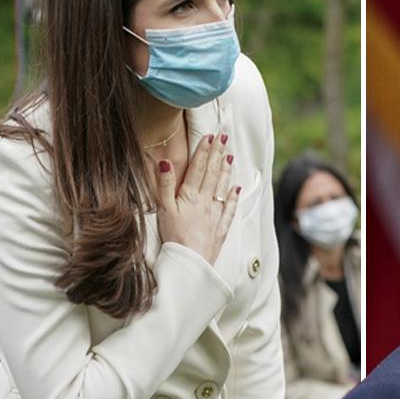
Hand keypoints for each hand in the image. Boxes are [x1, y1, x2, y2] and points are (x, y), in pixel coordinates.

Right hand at [155, 129, 239, 264]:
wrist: (190, 262)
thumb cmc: (173, 237)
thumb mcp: (163, 209)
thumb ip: (164, 184)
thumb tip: (165, 162)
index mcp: (190, 195)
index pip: (198, 167)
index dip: (204, 150)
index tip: (210, 136)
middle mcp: (206, 201)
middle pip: (212, 173)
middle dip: (218, 154)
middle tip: (224, 138)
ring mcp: (215, 214)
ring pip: (222, 187)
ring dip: (226, 170)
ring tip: (229, 156)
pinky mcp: (221, 228)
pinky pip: (229, 208)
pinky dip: (233, 197)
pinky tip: (236, 188)